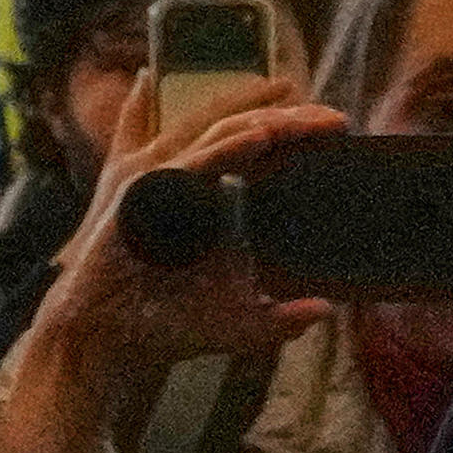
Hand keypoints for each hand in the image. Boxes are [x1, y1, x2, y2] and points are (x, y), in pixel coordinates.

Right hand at [0, 70, 344, 452]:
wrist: (114, 340)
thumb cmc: (169, 324)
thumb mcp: (239, 319)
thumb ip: (282, 318)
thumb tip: (324, 310)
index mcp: (207, 197)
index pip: (253, 149)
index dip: (293, 132)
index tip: (338, 129)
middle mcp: (182, 180)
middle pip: (239, 129)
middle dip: (288, 118)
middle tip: (334, 119)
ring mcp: (159, 181)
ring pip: (217, 133)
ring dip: (261, 118)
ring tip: (299, 112)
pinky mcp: (142, 194)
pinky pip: (191, 163)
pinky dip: (225, 149)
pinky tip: (257, 136)